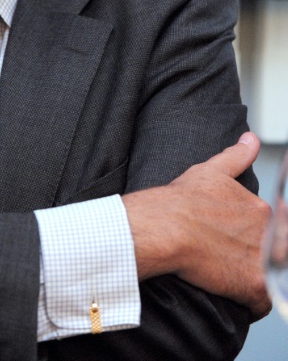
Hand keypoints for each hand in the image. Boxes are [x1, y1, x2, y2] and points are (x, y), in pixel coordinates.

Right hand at [123, 132, 271, 318]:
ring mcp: (263, 259)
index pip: (276, 225)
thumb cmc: (182, 199)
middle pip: (279, 250)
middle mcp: (268, 232)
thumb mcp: (211, 171)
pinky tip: (234, 294)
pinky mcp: (254, 284)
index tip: (240, 236)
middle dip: (264, 254)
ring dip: (259, 276)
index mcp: (261, 209)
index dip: (260, 232)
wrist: (164, 226)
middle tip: (234, 255)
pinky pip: (264, 301)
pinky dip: (252, 301)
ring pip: (275, 274)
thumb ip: (236, 156)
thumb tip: (251, 138)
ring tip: (235, 274)